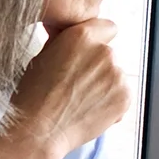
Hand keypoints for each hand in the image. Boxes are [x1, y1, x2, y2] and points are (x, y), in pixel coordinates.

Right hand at [6, 19, 128, 158]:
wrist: (38, 131)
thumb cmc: (33, 95)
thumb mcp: (44, 56)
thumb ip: (65, 41)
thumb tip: (72, 32)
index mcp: (82, 36)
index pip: (107, 27)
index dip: (98, 39)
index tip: (89, 52)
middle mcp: (105, 51)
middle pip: (110, 54)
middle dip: (98, 66)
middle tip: (77, 84)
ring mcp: (117, 75)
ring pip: (116, 75)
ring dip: (105, 85)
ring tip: (80, 101)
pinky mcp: (125, 96)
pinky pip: (122, 94)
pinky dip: (111, 102)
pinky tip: (89, 111)